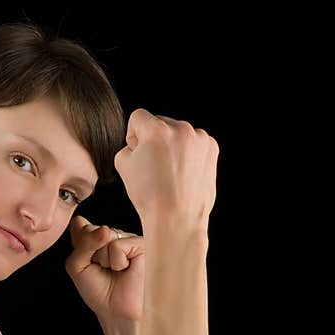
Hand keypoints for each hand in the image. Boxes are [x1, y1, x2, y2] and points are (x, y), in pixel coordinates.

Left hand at [64, 215, 144, 321]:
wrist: (115, 311)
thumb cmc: (97, 290)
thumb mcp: (77, 266)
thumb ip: (83, 243)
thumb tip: (105, 229)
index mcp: (93, 237)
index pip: (78, 223)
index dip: (79, 243)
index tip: (86, 261)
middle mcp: (110, 234)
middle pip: (90, 229)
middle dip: (90, 253)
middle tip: (101, 268)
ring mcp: (126, 238)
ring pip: (104, 236)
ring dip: (104, 260)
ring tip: (115, 270)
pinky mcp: (140, 244)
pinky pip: (117, 246)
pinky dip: (117, 263)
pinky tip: (126, 269)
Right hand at [114, 108, 218, 231]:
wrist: (176, 218)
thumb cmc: (150, 196)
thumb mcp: (123, 166)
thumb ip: (127, 146)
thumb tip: (137, 143)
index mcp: (156, 130)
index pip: (138, 116)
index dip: (133, 134)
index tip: (137, 150)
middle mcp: (180, 129)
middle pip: (160, 123)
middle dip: (154, 140)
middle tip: (153, 166)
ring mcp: (199, 139)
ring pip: (178, 133)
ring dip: (172, 146)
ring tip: (169, 172)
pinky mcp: (211, 149)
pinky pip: (194, 143)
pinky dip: (188, 153)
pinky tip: (182, 172)